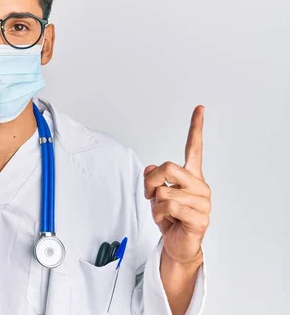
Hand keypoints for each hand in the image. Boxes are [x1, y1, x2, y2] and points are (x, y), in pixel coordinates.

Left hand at [144, 106, 210, 264]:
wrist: (178, 244)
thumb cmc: (170, 218)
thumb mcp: (155, 195)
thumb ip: (153, 178)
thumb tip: (149, 168)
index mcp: (191, 176)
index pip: (194, 148)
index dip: (196, 128)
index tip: (199, 108)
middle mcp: (200, 185)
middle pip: (168, 167)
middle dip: (151, 181)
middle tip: (150, 194)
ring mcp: (202, 202)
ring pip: (164, 191)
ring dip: (155, 204)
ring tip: (164, 214)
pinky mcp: (200, 218)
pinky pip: (168, 207)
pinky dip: (159, 215)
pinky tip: (168, 221)